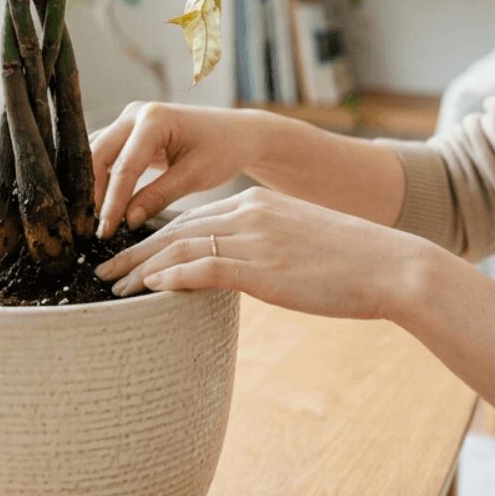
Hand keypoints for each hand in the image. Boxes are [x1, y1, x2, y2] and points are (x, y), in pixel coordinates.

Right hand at [89, 101, 269, 238]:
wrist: (239, 134)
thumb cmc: (224, 150)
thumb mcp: (195, 176)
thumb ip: (159, 196)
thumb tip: (127, 221)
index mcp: (154, 119)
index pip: (124, 167)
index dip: (112, 202)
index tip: (105, 231)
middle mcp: (136, 113)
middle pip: (98, 155)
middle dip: (93, 193)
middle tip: (92, 229)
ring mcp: (130, 120)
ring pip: (97, 154)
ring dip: (94, 186)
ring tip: (93, 220)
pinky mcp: (130, 131)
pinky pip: (107, 154)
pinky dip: (102, 178)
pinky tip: (102, 205)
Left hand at [91, 186, 441, 322]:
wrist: (391, 267)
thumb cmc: (353, 265)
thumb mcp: (302, 246)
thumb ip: (267, 251)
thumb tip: (244, 272)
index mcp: (258, 206)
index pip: (193, 218)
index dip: (155, 236)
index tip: (130, 253)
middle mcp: (250, 214)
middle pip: (176, 229)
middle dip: (135, 250)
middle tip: (103, 271)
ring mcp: (255, 239)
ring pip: (180, 247)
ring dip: (140, 269)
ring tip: (113, 288)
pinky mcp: (262, 267)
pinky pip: (202, 268)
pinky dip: (169, 277)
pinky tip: (147, 290)